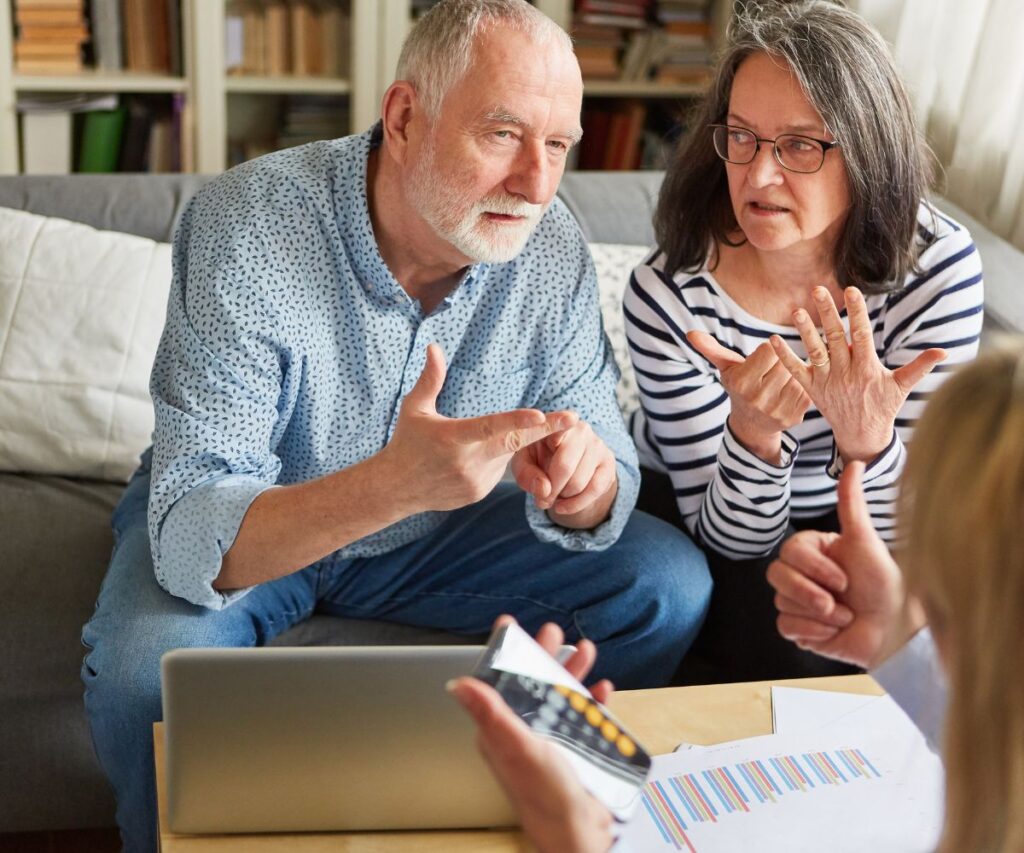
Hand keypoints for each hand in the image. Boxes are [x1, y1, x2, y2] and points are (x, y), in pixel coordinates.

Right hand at [384, 344, 576, 513]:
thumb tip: (434, 346)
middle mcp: (468, 461)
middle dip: (546, 430)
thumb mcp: (414, 409)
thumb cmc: (406, 442)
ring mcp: (476, 480)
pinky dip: (494, 459)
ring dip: (503, 443)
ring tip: (467, 445)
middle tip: (573, 418)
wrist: (396, 489)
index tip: (540, 415)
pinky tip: (468, 459)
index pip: (490, 427)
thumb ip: (430, 379)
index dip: (517, 421)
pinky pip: (498, 470)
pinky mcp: (479, 492)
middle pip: (514, 443)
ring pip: (506, 455)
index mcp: (452, 437)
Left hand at [450, 617, 613, 852]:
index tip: (511, 627)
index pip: (500, 681)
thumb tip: (458, 685)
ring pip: (560, 695)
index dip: (507, 652)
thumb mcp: (517, 746)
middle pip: (533, 683)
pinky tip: (601, 690)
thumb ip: (491, 713)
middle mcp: (524, 732)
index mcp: (502, 729)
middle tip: (554, 633)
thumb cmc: (544, 797)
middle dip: (545, 655)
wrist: (579, 831)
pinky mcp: (574, 749)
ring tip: (585, 652)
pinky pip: (583, 716)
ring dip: (573, 673)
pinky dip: (593, 701)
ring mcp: (550, 740)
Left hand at [511, 420, 617, 526]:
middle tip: (541, 501)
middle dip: (550, 490)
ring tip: (552, 498)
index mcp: (556, 422)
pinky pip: (595, 490)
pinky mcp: (609, 462)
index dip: (555, 436)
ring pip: (579, 482)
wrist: (564, 465)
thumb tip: (544, 491)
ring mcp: (598, 445)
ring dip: (562, 497)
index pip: (557, 427)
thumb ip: (526, 474)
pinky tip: (562, 507)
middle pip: (565, 466)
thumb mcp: (524, 464)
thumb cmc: (537, 459)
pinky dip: (576, 504)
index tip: (553, 442)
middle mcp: (581, 429)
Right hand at [688, 330, 811, 463]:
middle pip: (784, 361)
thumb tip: (691, 333)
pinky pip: (806, 389)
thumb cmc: (740, 387)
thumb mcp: (726, 368)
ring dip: (792, 374)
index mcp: (741, 382)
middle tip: (771, 372)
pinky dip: (801, 387)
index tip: (761, 359)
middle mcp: (758, 398)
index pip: (769, 349)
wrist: (751, 424)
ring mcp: (777, 410)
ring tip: (779, 381)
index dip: (767, 350)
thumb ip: (711, 349)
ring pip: (796, 374)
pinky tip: (789, 391)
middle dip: (780, 362)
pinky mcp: (794, 417)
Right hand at [767, 461, 924, 667]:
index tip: (844, 579)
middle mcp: (802, 574)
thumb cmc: (884, 583)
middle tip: (840, 601)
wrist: (895, 630)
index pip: (789, 552)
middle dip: (810, 593)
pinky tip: (833, 631)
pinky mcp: (799, 629)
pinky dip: (813, 632)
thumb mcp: (865, 540)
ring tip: (844, 616)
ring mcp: (798, 602)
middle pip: (776, 576)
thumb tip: (855, 463)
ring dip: (819, 614)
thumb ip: (851, 503)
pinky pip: (786, 627)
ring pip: (782, 602)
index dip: (814, 568)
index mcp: (813, 551)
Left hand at [770, 286, 945, 462]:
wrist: (861, 435)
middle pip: (835, 339)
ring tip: (796, 311)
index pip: (862, 335)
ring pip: (814, 352)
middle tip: (817, 290)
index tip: (851, 291)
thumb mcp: (902, 387)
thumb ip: (920, 367)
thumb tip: (944, 352)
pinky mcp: (811, 389)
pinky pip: (795, 371)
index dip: (857, 313)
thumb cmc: (884, 407)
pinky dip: (783, 357)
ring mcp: (826, 381)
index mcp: (867, 368)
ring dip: (804, 332)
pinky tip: (772, 340)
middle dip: (827, 314)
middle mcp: (845, 373)